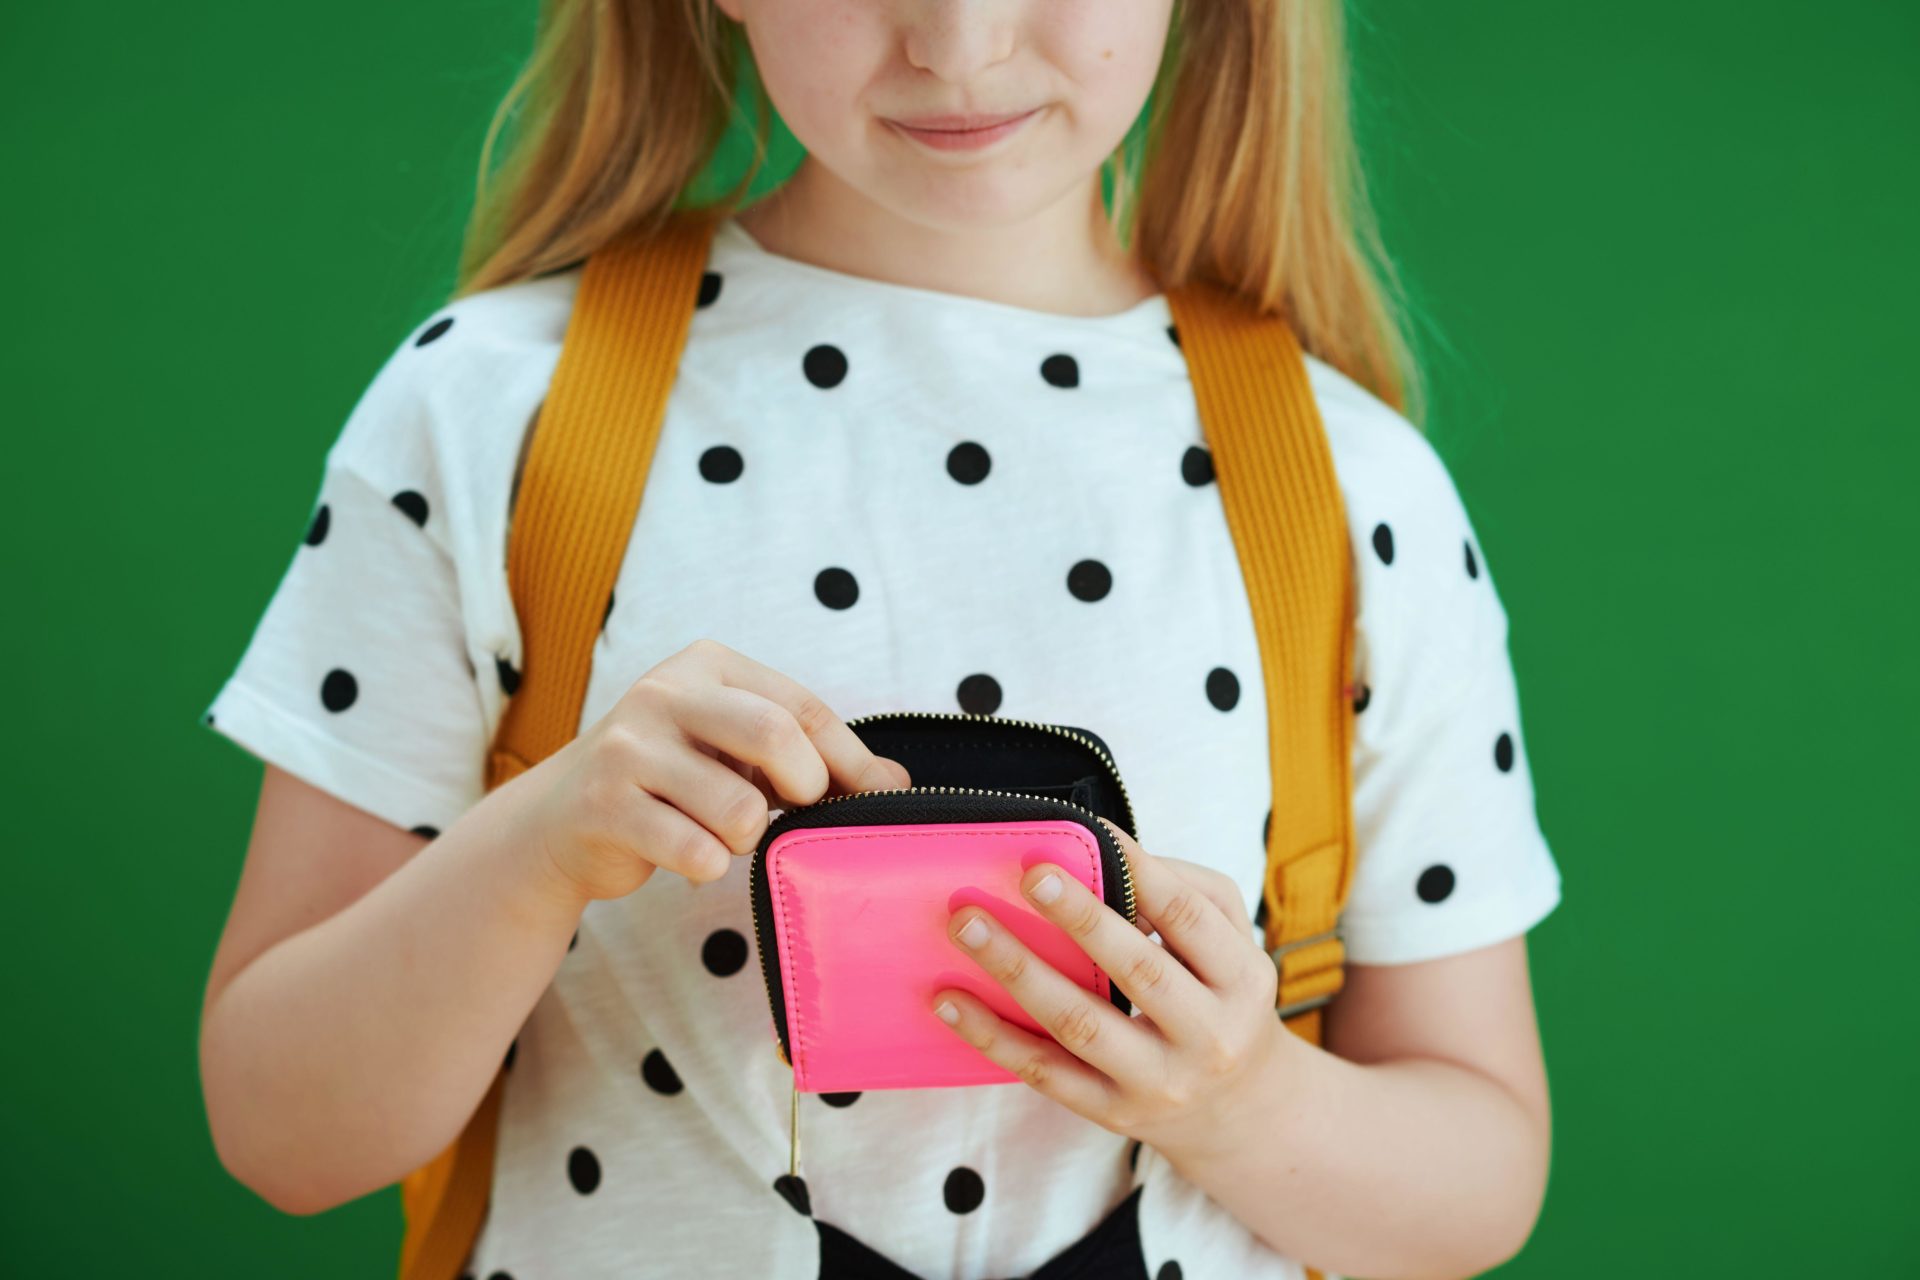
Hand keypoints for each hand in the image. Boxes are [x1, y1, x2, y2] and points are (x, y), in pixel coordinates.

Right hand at [518, 638, 909, 902]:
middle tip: (791, 813)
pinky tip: (686, 855)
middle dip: (804, 789)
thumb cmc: (671, 784)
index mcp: (706, 666)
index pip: (802, 708)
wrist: (560, 822)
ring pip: (737, 809)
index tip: (877, 798)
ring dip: (746, 839)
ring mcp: (627, 748)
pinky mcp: (604, 805)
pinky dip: (707, 866)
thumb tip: (897, 785)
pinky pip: (694, 851)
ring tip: (721, 834)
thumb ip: (813, 760)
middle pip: (776, 736)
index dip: (848, 762)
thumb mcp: (738, 755)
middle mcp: (663, 693)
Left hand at [931, 818, 1288, 1156]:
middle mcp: (1207, 1035)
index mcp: (1241, 979)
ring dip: (1018, 971)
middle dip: (1080, 919)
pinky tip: (950, 1000)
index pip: (1189, 918)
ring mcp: (1157, 1081)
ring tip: (967, 926)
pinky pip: (1045, 1073)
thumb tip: (1110, 854)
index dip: (1141, 872)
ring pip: (1079, 1024)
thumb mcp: (1233, 946)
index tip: (1088, 828)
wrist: (1240, 1110)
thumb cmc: (1222, 1000)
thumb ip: (1187, 895)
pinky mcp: (1111, 1111)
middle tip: (1027, 874)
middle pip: (1138, 970)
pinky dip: (992, 1035)